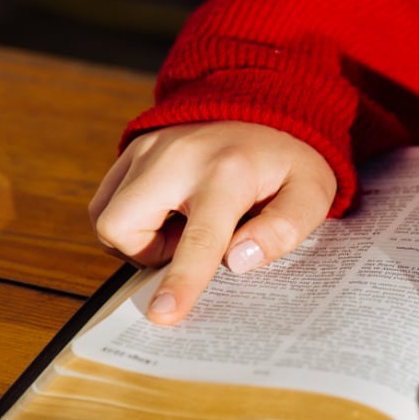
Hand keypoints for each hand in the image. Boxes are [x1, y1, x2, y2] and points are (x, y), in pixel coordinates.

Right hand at [89, 121, 336, 324]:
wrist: (268, 106)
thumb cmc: (290, 161)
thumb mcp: (312, 195)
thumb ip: (284, 230)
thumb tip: (238, 261)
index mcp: (227, 174)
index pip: (199, 240)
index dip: (181, 281)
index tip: (164, 313)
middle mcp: (178, 157)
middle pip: (122, 227)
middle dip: (148, 253)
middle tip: (192, 242)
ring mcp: (149, 147)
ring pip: (107, 215)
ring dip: (139, 235)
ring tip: (183, 223)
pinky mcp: (134, 146)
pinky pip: (107, 198)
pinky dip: (131, 216)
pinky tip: (168, 209)